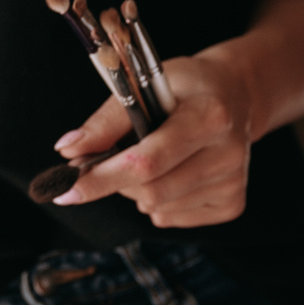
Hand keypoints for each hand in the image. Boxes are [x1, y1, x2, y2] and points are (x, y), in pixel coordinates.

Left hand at [51, 48, 256, 228]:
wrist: (237, 96)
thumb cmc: (186, 88)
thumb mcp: (146, 86)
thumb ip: (106, 121)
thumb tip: (68, 151)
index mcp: (208, 116)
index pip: (146, 162)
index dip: (101, 178)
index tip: (66, 190)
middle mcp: (228, 153)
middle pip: (149, 191)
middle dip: (118, 180)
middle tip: (115, 158)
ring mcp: (233, 182)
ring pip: (158, 207)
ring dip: (139, 190)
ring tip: (157, 158)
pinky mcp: (233, 204)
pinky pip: (172, 218)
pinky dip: (160, 201)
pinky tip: (176, 172)